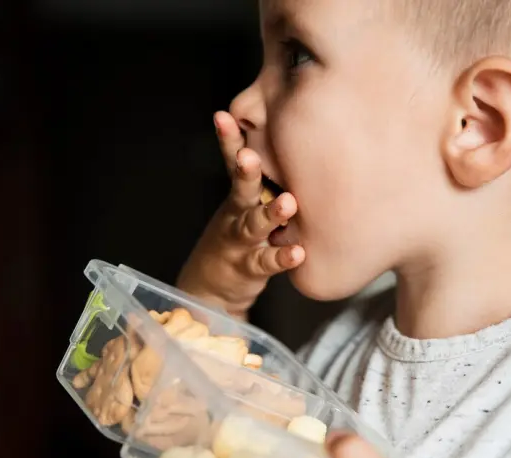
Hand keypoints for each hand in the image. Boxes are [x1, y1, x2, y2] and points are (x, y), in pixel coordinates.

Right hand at [177, 111, 303, 318]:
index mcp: (239, 194)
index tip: (223, 115)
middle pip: (241, 188)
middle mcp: (236, 213)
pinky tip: (298, 253)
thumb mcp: (248, 205)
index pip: (232, 161)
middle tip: (250, 156)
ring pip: (253, 225)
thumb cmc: (241, 237)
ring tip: (289, 203)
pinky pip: (267, 261)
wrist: (212, 289)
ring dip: (270, 213)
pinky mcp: (250, 267)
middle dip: (245, 171)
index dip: (227, 139)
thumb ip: (266, 180)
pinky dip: (282, 257)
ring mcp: (241, 241)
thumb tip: (298, 141)